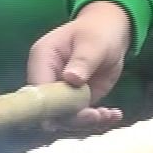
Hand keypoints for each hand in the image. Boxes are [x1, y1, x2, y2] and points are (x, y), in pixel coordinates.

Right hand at [26, 1, 131, 128]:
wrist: (111, 32)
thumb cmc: (98, 32)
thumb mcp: (93, 42)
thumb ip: (83, 60)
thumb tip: (71, 79)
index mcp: (42, 58)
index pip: (38, 89)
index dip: (50, 106)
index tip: (73, 114)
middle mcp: (47, 78)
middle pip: (49, 108)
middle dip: (72, 117)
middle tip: (97, 116)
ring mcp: (61, 91)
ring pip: (66, 117)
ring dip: (87, 120)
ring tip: (109, 115)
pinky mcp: (75, 100)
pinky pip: (82, 116)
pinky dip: (98, 119)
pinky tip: (114, 115)